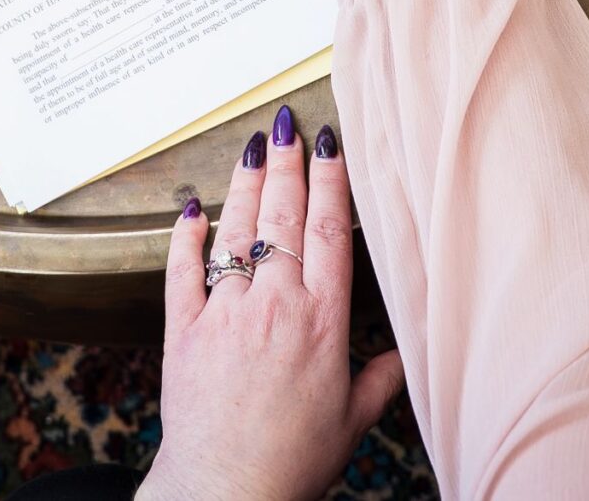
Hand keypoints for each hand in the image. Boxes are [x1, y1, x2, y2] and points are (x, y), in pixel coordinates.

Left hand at [142, 111, 404, 500]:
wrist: (227, 491)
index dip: (330, 183)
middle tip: (288, 125)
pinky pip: (183, 271)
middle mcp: (274, 306)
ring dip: (244, 185)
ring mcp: (224, 314)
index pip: (328, 233)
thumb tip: (405, 352)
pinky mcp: (184, 331)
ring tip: (252, 146)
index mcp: (322, 322)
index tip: (331, 145)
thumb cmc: (294, 461)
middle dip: (286, 165)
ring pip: (235, 233)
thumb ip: (381, 377)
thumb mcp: (354, 420)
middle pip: (282, 218)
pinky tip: (192, 209)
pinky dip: (186, 236)